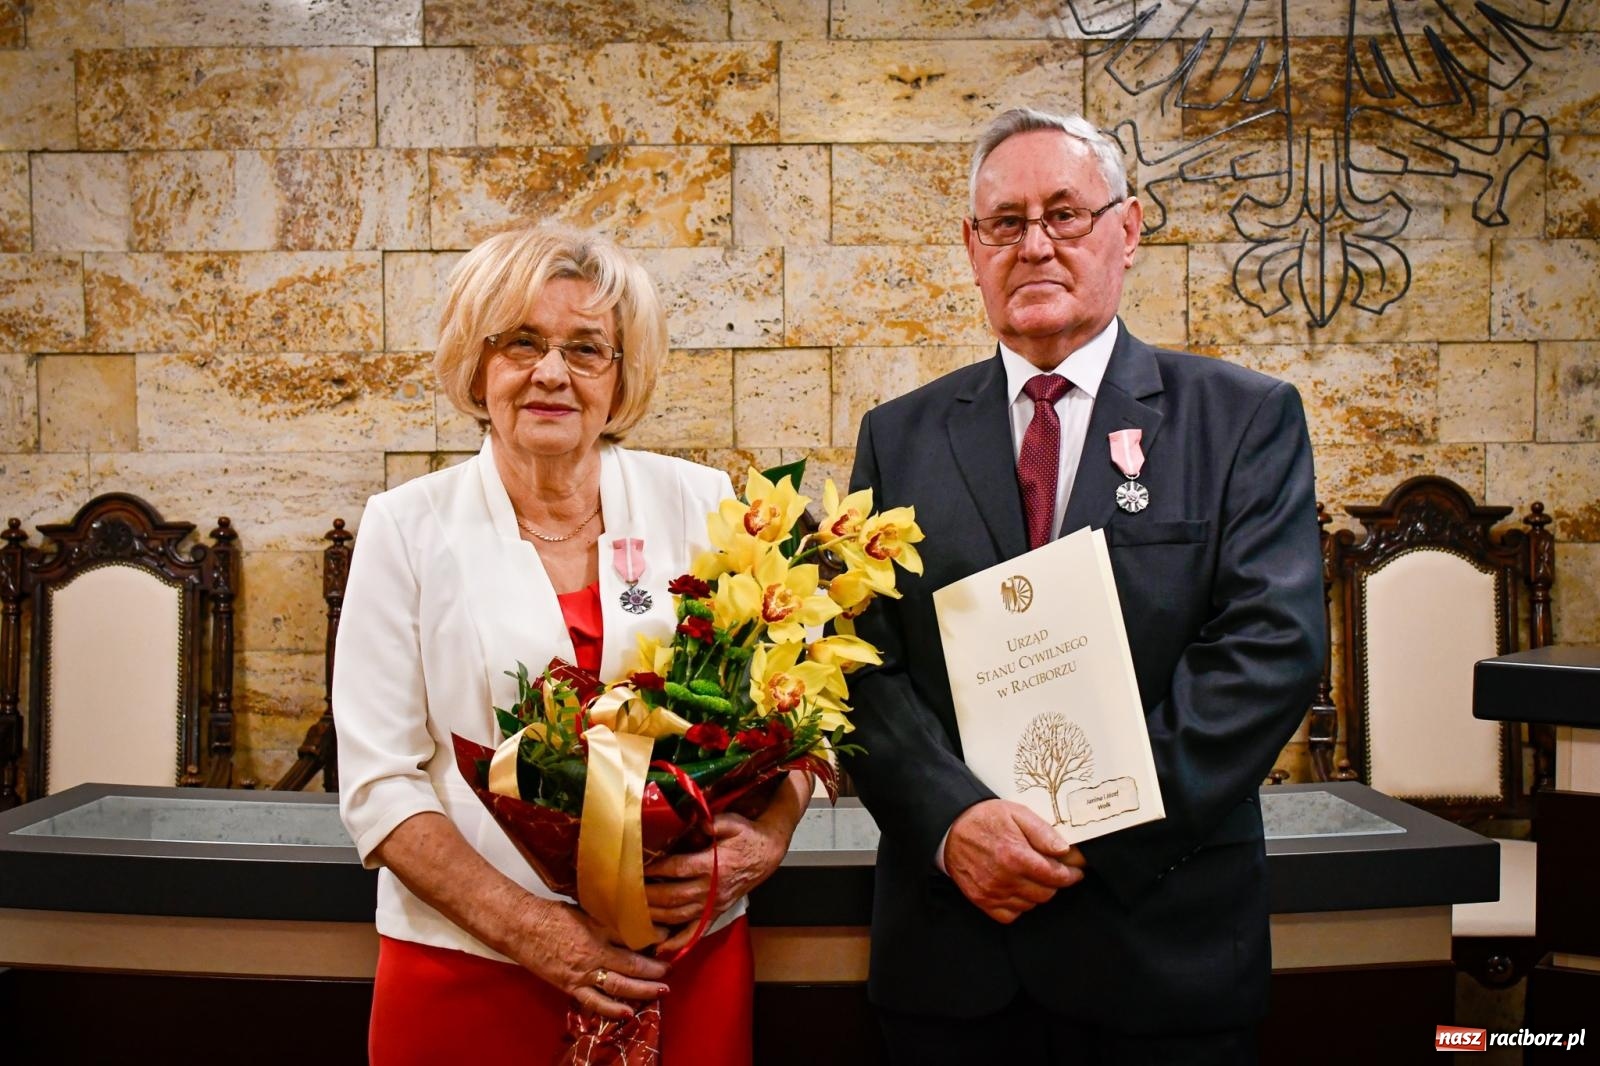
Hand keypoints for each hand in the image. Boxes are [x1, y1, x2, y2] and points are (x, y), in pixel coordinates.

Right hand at [506, 896, 670, 1019]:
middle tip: (669, 970)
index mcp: (597, 928)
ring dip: (642, 990)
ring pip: (618, 985)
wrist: (522, 926)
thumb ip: (607, 920)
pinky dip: (612, 1009)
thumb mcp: (586, 910)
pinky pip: (594, 1002)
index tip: (668, 938)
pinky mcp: (570, 985)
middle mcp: (593, 952)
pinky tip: (628, 1013)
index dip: (654, 939)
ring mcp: (582, 971)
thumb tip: (631, 921)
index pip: (633, 935)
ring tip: (660, 991)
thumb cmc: (551, 914)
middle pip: (631, 964)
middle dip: (654, 969)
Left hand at [643, 811, 788, 954]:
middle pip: (674, 896)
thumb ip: (715, 822)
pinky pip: (695, 931)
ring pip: (680, 916)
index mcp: (714, 866)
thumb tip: (699, 821)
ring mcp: (714, 904)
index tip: (638, 867)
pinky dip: (678, 942)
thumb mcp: (733, 823)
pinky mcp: (716, 912)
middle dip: (648, 896)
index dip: (657, 869)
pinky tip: (661, 947)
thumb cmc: (747, 836)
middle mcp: (712, 889)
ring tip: (634, 913)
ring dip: (656, 917)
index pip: (679, 869)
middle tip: (626, 893)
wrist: (768, 853)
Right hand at [944, 799, 1084, 923]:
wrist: (951, 828)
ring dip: (1037, 893)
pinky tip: (1017, 888)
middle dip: (1055, 883)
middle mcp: (1004, 878)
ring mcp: (991, 892)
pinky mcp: (981, 900)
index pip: (1056, 876)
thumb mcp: (1017, 813)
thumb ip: (1043, 832)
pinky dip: (1019, 905)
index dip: (1071, 875)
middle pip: (1046, 893)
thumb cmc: (985, 818)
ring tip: (1033, 876)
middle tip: (1054, 871)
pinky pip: (1011, 915)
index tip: (1076, 871)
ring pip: (1030, 905)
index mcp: (1016, 855)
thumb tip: (1064, 850)